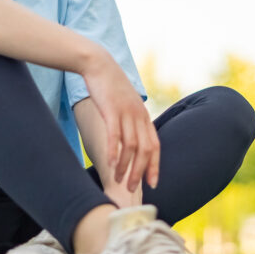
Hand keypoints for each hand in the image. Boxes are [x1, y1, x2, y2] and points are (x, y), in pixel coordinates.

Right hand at [81, 50, 159, 190]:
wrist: (99, 64)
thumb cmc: (110, 87)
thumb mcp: (126, 104)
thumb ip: (132, 121)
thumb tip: (132, 140)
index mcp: (144, 116)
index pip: (155, 146)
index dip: (155, 166)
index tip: (153, 183)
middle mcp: (139, 116)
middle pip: (145, 150)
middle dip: (140, 172)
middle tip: (132, 189)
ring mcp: (126, 112)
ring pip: (130, 146)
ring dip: (126, 166)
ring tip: (119, 180)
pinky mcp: (111, 109)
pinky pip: (115, 134)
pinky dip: (114, 151)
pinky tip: (110, 164)